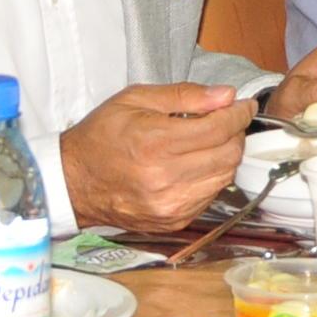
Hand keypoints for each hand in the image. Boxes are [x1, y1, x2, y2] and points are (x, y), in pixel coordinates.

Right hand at [59, 82, 249, 229]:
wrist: (73, 181)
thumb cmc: (101, 136)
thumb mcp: (136, 99)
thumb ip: (185, 95)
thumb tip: (225, 96)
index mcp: (155, 143)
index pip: (218, 129)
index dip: (238, 113)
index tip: (242, 105)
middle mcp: (165, 179)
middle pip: (228, 155)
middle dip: (235, 133)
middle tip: (226, 120)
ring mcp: (171, 205)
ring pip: (224, 177)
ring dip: (226, 156)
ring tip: (210, 141)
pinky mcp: (173, 220)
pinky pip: (210, 196)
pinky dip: (211, 177)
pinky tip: (196, 164)